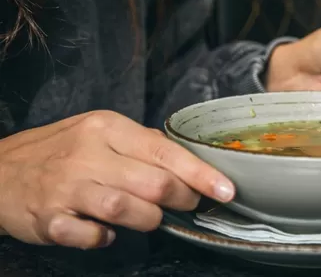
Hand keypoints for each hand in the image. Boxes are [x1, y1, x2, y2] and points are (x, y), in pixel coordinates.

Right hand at [0, 111, 234, 248]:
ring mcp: (67, 187)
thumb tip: (187, 162)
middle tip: (188, 204)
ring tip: (150, 218)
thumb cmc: (60, 150)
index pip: (165, 151)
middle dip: (181, 199)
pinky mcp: (49, 218)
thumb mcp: (99, 132)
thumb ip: (142, 144)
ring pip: (126, 209)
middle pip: (153, 183)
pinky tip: (107, 232)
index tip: (226, 190)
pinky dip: (105, 238)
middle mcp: (88, 154)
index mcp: (107, 128)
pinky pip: (90, 236)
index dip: (200, 174)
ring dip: (149, 220)